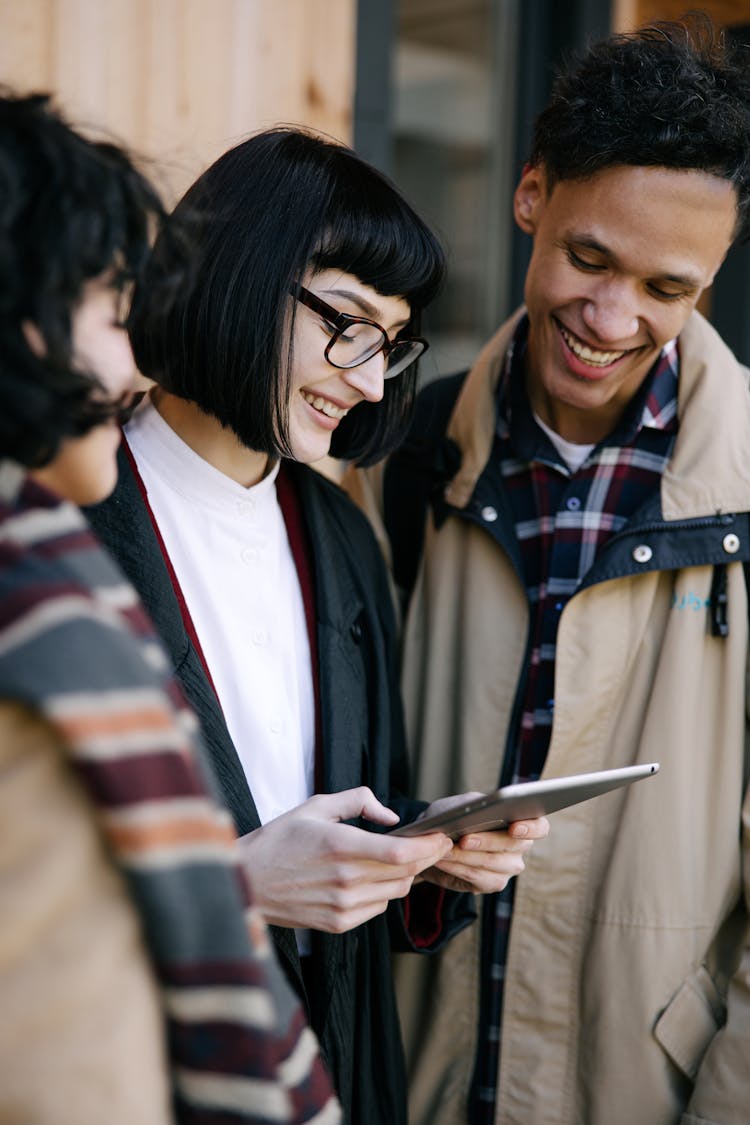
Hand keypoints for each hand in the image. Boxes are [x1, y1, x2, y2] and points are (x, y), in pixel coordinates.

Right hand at [238, 787, 452, 932]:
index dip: (429, 846)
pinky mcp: (338, 923)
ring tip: (400, 858)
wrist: (246, 882)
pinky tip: (372, 877)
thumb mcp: (316, 806)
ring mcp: (342, 906)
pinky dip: (384, 892)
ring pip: (396, 891)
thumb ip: (359, 801)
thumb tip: (391, 816)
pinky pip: (378, 907)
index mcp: (340, 845)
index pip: (400, 853)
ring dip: (405, 874)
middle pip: (406, 872)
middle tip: (433, 843)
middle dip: (426, 857)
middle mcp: (344, 879)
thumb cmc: (279, 840)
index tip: (442, 836)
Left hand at [416, 792, 549, 893]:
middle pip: (512, 846)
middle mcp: (520, 847)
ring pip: (492, 863)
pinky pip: (477, 877)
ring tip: (445, 849)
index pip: (540, 827)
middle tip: (464, 839)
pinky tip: (443, 860)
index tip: (514, 827)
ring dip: (465, 856)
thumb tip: (478, 811)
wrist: (437, 840)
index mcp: (521, 822)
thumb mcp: (462, 804)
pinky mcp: (493, 883)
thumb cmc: (455, 817)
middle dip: (486, 841)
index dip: (531, 828)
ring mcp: (509, 867)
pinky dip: (457, 867)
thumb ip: (473, 805)